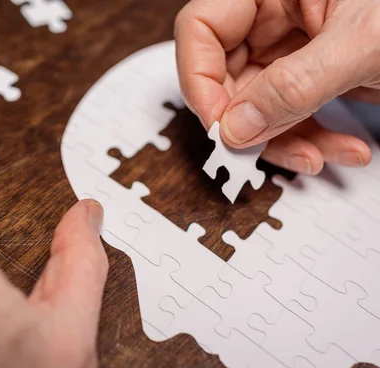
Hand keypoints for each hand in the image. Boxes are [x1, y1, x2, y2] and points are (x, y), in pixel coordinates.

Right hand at [175, 0, 379, 173]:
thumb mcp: (363, 43)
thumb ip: (294, 86)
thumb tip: (236, 127)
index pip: (202, 28)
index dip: (201, 80)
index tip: (221, 127)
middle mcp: (276, 10)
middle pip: (227, 74)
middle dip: (253, 124)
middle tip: (267, 151)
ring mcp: (294, 42)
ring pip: (258, 103)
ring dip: (287, 139)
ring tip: (321, 156)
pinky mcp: (313, 70)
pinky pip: (290, 111)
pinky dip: (312, 136)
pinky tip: (339, 149)